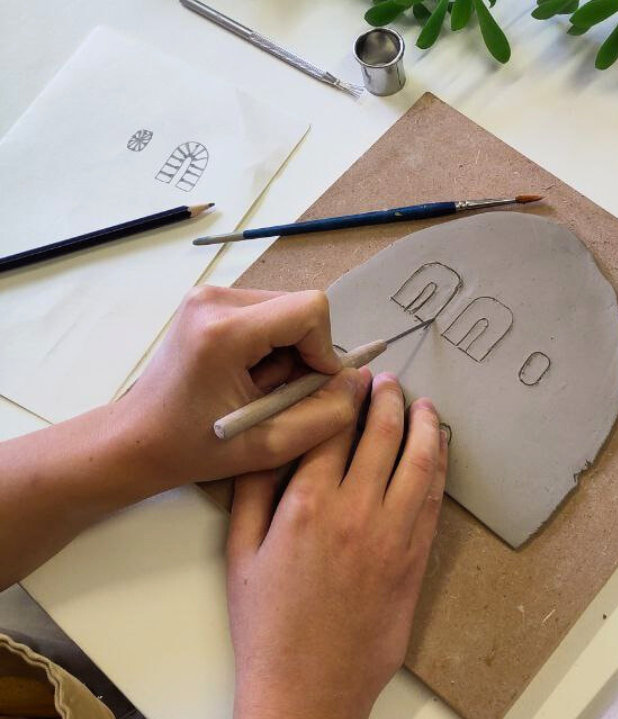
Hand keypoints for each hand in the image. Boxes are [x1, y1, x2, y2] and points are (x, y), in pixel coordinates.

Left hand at [116, 285, 361, 492]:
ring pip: (286, 310)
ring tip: (257, 387)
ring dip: (287, 350)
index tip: (308, 387)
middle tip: (277, 393)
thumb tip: (355, 379)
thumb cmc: (194, 448)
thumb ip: (326, 414)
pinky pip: (267, 312)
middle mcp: (214, 299)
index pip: (310, 309)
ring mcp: (208, 295)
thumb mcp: (270, 444)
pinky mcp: (207, 300)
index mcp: (225, 330)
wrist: (135, 440)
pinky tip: (246, 375)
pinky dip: (271, 344)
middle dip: (303, 352)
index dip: (323, 349)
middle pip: (300, 307)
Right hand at [227, 373, 447, 718]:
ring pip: (421, 460)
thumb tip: (268, 443)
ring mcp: (394, 535)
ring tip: (422, 404)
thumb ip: (252, 491)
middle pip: (383, 434)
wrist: (306, 686)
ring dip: (425, 424)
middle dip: (388, 397)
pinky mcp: (416, 558)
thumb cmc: (268, 626)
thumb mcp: (241, 553)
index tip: (349, 377)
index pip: (335, 427)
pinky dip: (440, 466)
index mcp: (308, 506)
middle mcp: (357, 513)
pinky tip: (437, 450)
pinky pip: (434, 498)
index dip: (345, 394)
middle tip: (387, 380)